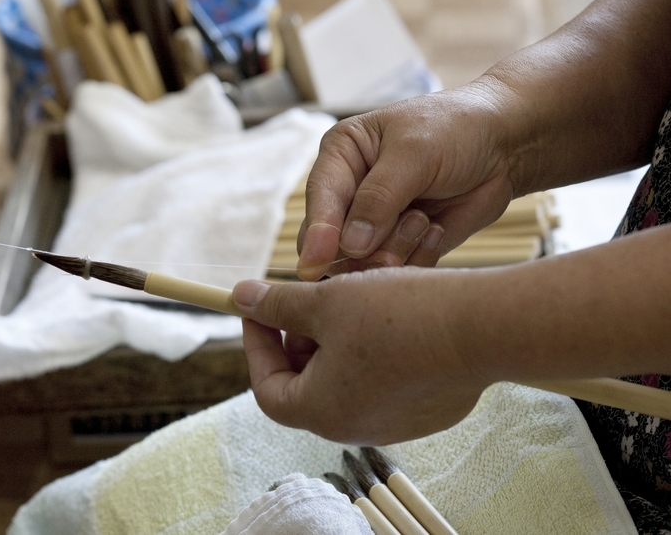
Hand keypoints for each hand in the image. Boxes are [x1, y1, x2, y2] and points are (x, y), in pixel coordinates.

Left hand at [233, 269, 489, 444]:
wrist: (485, 326)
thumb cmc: (399, 314)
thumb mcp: (325, 300)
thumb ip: (277, 305)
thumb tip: (241, 297)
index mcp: (322, 412)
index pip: (267, 388)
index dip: (257, 345)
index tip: (260, 308)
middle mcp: (356, 429)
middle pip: (306, 388)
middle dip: (298, 341)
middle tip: (304, 303)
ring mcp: (395, 424)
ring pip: (345, 382)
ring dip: (335, 344)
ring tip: (346, 302)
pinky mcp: (427, 412)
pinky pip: (383, 383)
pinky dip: (371, 352)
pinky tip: (385, 316)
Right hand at [296, 86, 516, 280]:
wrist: (506, 144)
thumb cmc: (456, 130)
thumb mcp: (414, 153)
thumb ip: (379, 198)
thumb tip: (350, 244)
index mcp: (341, 156)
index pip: (319, 199)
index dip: (317, 232)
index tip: (315, 263)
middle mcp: (351, 192)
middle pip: (332, 240)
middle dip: (363, 249)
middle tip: (395, 244)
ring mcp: (375, 222)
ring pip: (362, 262)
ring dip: (396, 250)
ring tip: (426, 221)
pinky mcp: (402, 245)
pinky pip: (396, 271)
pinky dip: (418, 258)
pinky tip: (437, 229)